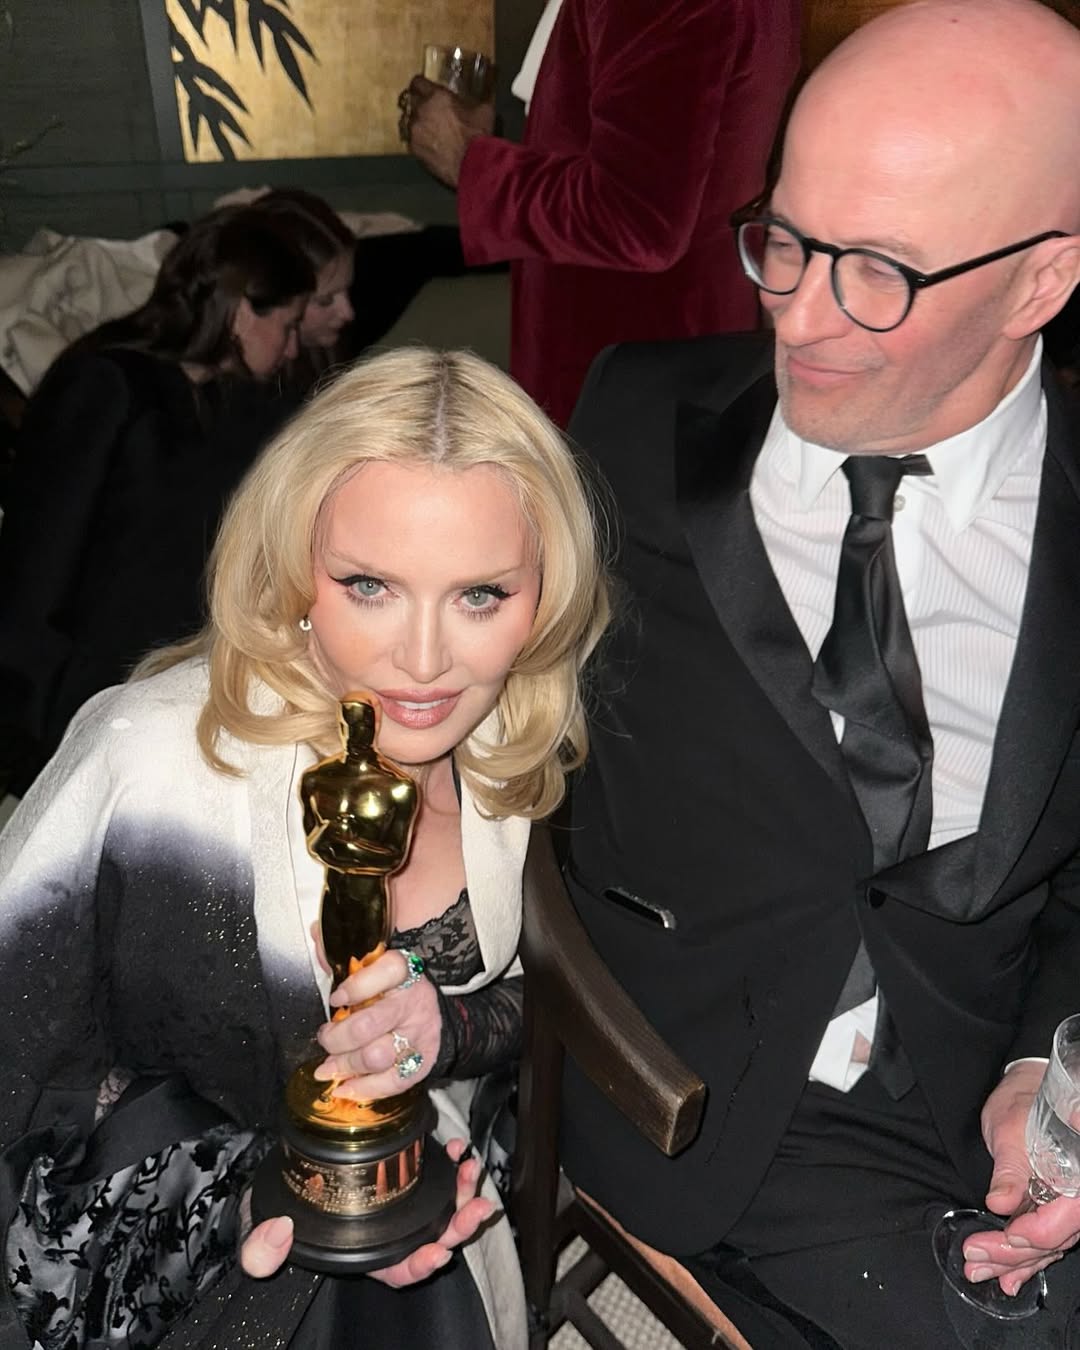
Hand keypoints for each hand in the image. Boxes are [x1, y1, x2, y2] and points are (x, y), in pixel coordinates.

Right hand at [239, 1139, 492, 1280]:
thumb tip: (277, 1234)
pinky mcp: (401, 1173)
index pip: (398, 1271)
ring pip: (440, 1206)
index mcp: (363, 1256)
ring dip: (461, 1190)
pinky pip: (433, 1173)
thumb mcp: (258, 1237)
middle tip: (477, 1207)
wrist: (273, 1184)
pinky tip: (454, 1148)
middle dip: (458, 1225)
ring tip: (470, 1169)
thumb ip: (262, 1250)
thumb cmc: (269, 1217)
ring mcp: (398, 1203)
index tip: (438, 1253)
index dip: (420, 1265)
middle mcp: (387, 1233)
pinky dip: (448, 1163)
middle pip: (432, 1238)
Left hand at [314, 946, 440, 1099]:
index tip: (335, 998)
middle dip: (337, 1038)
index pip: (386, 972)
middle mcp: (413, 1002)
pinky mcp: (423, 1061)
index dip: (356, 987)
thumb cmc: (392, 989)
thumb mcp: (375, 966)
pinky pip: (393, 1082)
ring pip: (376, 1057)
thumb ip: (344, 954)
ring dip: (345, 1066)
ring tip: (328, 1067)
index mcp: (403, 971)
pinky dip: (365, 1090)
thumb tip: (316, 933)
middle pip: (369, 1025)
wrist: (431, 1010)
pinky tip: (345, 1087)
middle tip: (324, 1039)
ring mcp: (419, 1034)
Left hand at [398, 75, 493, 187]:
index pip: (418, 82)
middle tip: (431, 111)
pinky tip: (430, 146)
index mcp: (436, 96)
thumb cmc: (478, 136)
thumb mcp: (483, 110)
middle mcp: (421, 110)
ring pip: (411, 122)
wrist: (473, 165)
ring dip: (419, 124)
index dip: (422, 86)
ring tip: (431, 132)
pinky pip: (412, 140)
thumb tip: (478, 100)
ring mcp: (415, 131)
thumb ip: (474, 101)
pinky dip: (419, 141)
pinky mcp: (414, 149)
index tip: (426, 90)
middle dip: (420, 104)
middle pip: (412, 101)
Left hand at [963, 1062, 1079, 1294]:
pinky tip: (1007, 1278)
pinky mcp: (1056, 1209)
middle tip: (976, 1259)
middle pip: (1056, 1236)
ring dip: (1015, 1263)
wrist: (1027, 1090)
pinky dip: (1025, 1261)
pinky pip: (1046, 1242)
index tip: (1009, 1234)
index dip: (1040, 1231)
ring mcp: (1070, 1204)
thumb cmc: (1022, 1102)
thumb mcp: (1011, 1129)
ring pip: (1049, 1244)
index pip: (1070, 1216)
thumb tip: (1001, 1201)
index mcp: (1079, 1174)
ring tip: (980, 1272)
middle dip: (1014, 1253)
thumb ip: (1011, 1169)